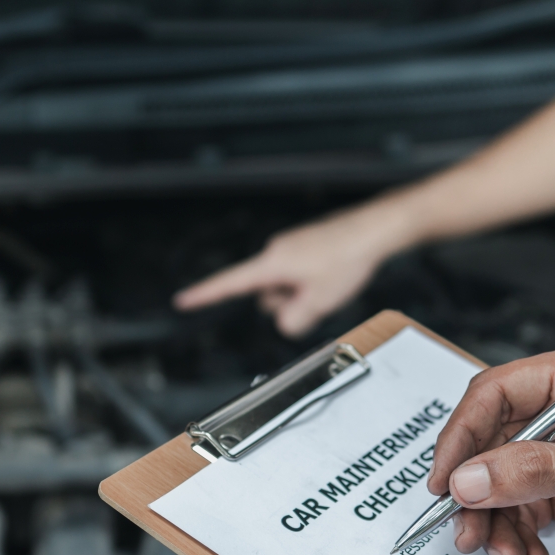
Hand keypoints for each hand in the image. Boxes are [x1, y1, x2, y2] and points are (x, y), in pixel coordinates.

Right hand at [172, 204, 405, 337]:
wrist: (372, 230)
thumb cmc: (347, 259)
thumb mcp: (319, 301)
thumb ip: (294, 321)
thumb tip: (285, 323)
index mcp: (272, 265)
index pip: (229, 284)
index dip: (204, 295)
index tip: (182, 301)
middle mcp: (275, 253)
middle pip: (266, 295)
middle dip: (286, 304)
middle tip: (317, 297)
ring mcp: (289, 249)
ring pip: (283, 287)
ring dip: (300, 294)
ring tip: (328, 284)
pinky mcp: (303, 248)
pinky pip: (297, 275)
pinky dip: (310, 283)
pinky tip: (331, 276)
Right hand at [429, 340, 554, 554]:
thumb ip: (537, 472)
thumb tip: (469, 481)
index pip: (494, 395)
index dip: (461, 439)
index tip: (445, 483)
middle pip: (491, 445)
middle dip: (477, 495)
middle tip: (468, 535)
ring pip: (504, 485)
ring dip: (498, 525)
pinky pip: (528, 510)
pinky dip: (523, 538)